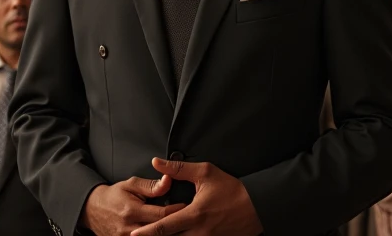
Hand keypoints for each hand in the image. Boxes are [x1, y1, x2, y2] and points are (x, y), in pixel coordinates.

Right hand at [80, 175, 185, 235]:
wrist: (93, 210)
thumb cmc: (114, 195)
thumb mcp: (131, 185)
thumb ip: (151, 186)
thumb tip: (168, 180)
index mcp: (132, 211)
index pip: (161, 215)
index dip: (177, 211)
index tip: (188, 206)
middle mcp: (129, 228)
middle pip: (159, 232)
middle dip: (175, 227)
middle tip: (189, 220)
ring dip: (167, 233)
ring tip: (179, 228)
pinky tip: (165, 232)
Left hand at [130, 158, 262, 235]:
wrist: (258, 206)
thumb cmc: (232, 189)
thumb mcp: (206, 173)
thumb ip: (179, 169)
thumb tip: (157, 163)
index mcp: (194, 215)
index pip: (164, 227)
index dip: (147, 232)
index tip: (134, 234)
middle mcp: (199, 233)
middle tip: (139, 235)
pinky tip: (178, 235)